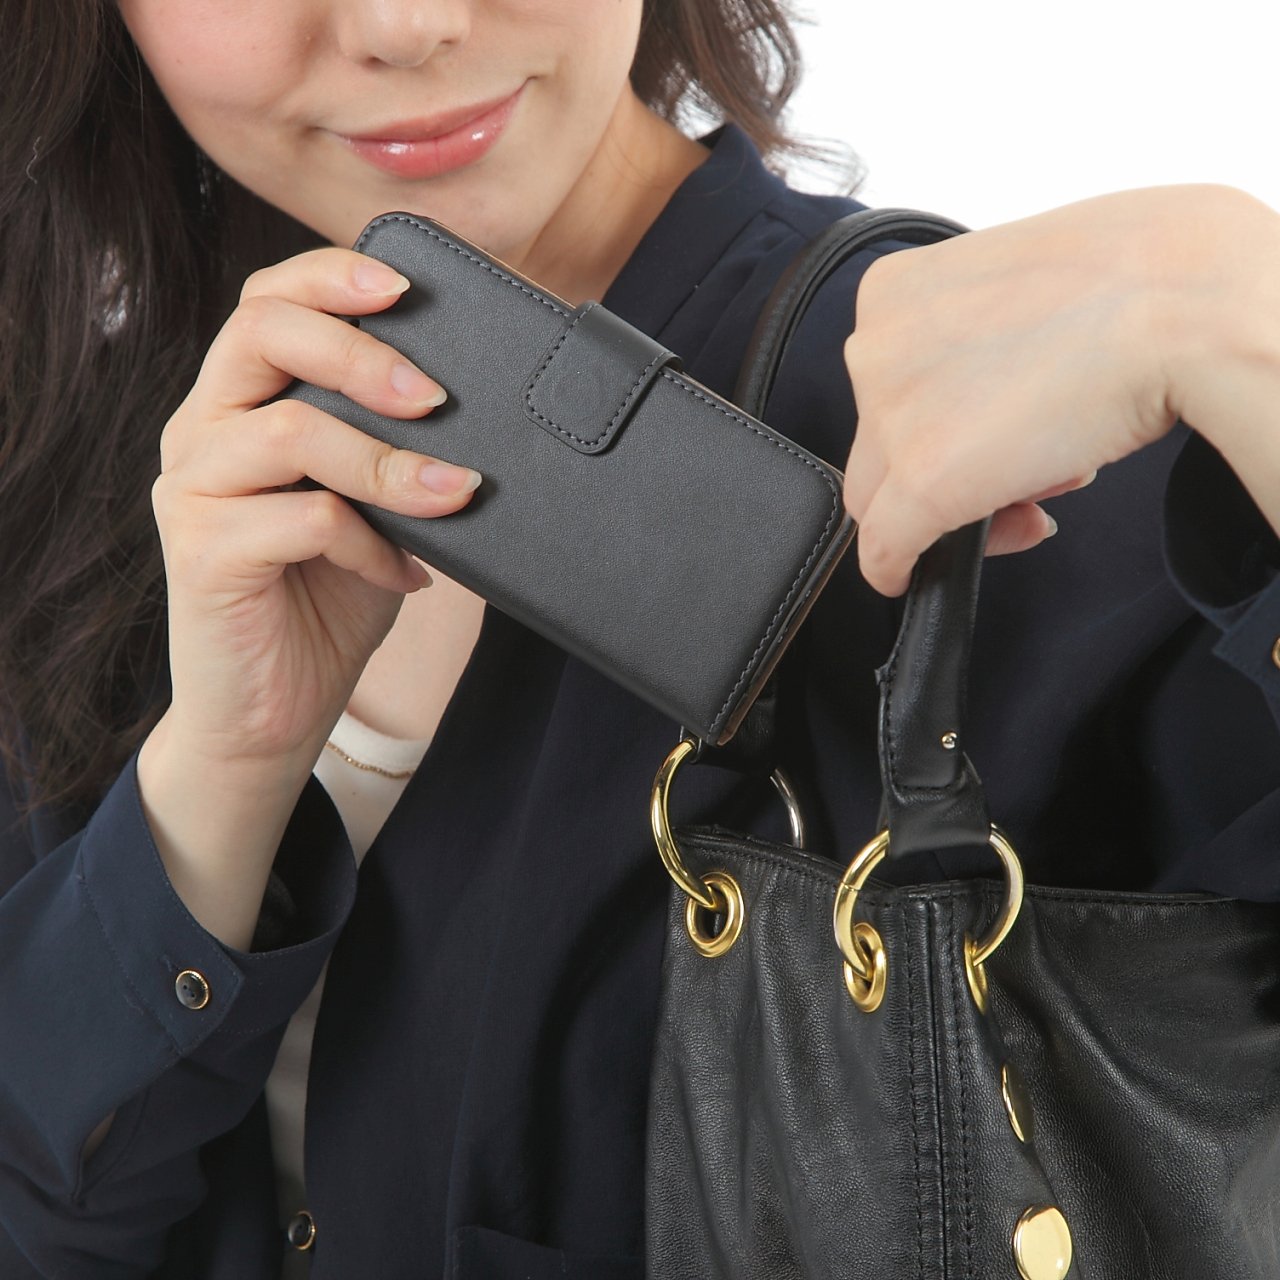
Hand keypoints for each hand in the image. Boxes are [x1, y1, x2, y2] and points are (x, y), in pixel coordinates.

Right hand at [150, 247, 478, 773]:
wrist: (274, 712)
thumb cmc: (327, 598)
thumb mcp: (370, 507)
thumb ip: (391, 450)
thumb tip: (480, 409)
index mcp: (238, 406)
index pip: (265, 303)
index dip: (329, 277)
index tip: (406, 285)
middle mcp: (201, 432)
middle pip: (261, 334)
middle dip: (361, 352)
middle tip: (436, 398)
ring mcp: (191, 490)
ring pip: (290, 431)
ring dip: (389, 462)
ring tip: (454, 494)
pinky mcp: (200, 553)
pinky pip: (302, 519)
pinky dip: (370, 542)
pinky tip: (402, 574)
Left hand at [839, 184, 1267, 595]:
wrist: (1180, 302)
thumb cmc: (1126, 283)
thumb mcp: (1015, 294)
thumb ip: (973, 343)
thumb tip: (977, 401)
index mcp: (892, 294)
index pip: (885, 388)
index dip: (942, 421)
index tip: (991, 432)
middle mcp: (874, 352)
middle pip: (883, 444)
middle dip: (954, 463)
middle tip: (1029, 475)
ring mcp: (893, 419)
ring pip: (885, 496)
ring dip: (956, 506)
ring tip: (1048, 481)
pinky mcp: (920, 484)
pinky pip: (883, 549)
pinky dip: (898, 568)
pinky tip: (915, 576)